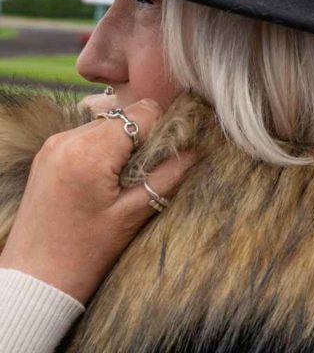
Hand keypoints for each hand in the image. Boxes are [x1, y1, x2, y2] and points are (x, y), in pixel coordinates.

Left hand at [0, 96, 197, 303]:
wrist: (34, 282)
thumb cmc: (83, 255)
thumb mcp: (133, 215)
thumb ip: (169, 176)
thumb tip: (197, 150)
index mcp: (90, 153)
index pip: (144, 112)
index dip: (165, 128)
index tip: (171, 154)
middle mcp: (68, 139)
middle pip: (126, 115)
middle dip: (145, 136)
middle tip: (149, 170)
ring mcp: (54, 144)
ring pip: (108, 122)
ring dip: (124, 142)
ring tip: (126, 178)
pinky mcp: (48, 153)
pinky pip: (88, 135)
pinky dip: (105, 148)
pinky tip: (106, 178)